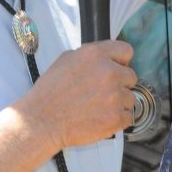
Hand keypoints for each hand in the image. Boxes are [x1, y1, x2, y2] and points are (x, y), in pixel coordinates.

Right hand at [19, 40, 136, 151]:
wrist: (41, 121)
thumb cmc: (50, 93)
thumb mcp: (66, 60)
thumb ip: (91, 56)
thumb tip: (106, 57)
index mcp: (96, 55)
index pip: (126, 51)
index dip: (121, 62)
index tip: (117, 68)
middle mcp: (109, 72)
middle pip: (131, 76)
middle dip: (120, 84)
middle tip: (102, 92)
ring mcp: (114, 96)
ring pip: (130, 98)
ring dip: (118, 103)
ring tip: (98, 107)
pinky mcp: (115, 117)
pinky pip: (128, 117)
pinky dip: (118, 119)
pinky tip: (101, 118)